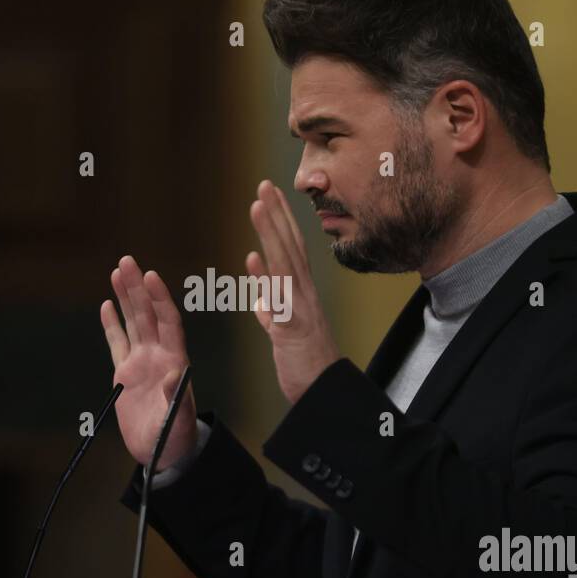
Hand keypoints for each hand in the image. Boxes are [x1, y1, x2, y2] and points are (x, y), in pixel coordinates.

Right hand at [100, 255, 198, 471]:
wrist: (162, 454)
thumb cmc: (176, 437)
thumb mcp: (178, 419)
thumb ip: (175, 397)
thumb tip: (172, 373)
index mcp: (174, 360)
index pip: (168, 321)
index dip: (160, 298)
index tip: (150, 276)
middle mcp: (158, 355)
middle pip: (148, 314)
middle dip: (138, 288)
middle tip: (127, 261)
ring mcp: (141, 362)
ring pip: (133, 323)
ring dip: (125, 298)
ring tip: (116, 272)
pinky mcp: (125, 374)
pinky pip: (117, 343)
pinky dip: (112, 324)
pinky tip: (105, 305)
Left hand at [247, 179, 340, 403]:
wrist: (324, 393)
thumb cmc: (306, 364)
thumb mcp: (284, 333)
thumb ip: (273, 313)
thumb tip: (261, 299)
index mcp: (300, 293)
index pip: (290, 249)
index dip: (280, 221)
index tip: (268, 195)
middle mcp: (303, 294)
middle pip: (290, 246)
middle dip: (277, 214)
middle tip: (264, 184)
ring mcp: (300, 308)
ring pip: (284, 264)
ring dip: (270, 233)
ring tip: (257, 204)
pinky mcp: (293, 327)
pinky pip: (278, 299)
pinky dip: (265, 277)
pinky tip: (253, 256)